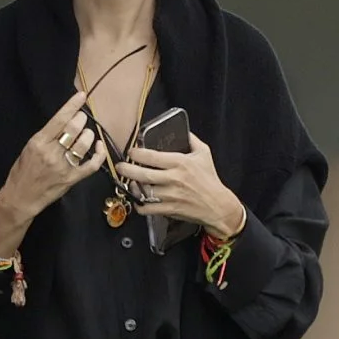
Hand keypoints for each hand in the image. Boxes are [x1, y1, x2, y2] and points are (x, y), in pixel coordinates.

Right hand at [0, 93, 105, 252]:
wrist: (21, 197)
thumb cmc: (22, 171)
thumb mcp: (29, 148)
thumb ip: (46, 136)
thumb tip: (65, 121)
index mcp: (39, 142)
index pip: (59, 119)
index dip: (72, 106)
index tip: (81, 95)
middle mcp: (52, 153)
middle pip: (74, 129)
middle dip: (81, 119)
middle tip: (82, 119)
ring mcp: (64, 166)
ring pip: (84, 144)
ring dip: (88, 135)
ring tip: (86, 134)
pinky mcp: (72, 179)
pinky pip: (92, 164)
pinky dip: (99, 154)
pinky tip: (98, 147)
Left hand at [119, 133, 245, 238]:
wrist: (218, 205)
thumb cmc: (210, 179)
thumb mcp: (204, 154)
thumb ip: (191, 139)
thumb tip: (182, 129)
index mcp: (180, 162)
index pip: (151, 156)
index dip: (136, 153)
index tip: (131, 152)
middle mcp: (174, 179)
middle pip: (142, 174)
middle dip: (126, 170)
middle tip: (120, 167)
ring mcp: (170, 195)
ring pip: (143, 191)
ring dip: (132, 187)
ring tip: (129, 182)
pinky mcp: (169, 209)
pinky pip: (147, 208)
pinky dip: (139, 204)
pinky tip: (138, 199)